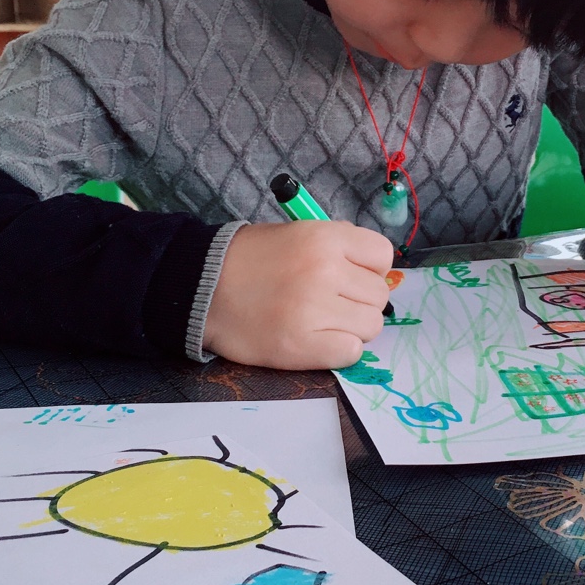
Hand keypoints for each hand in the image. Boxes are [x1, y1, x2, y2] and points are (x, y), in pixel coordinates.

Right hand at [203, 221, 393, 369]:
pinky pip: (352, 352)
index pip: (383, 256)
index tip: (352, 277)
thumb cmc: (252, 259)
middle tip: (333, 303)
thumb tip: (376, 272)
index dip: (371, 269)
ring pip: (371, 325)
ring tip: (324, 322)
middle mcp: (325, 270)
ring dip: (353, 327)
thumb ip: (339, 247)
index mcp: (325, 237)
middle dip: (361, 301)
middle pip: (379, 295)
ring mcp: (314, 309)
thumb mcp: (298, 233)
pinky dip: (341, 350)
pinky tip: (318, 340)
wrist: (201, 286)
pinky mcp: (302, 345)